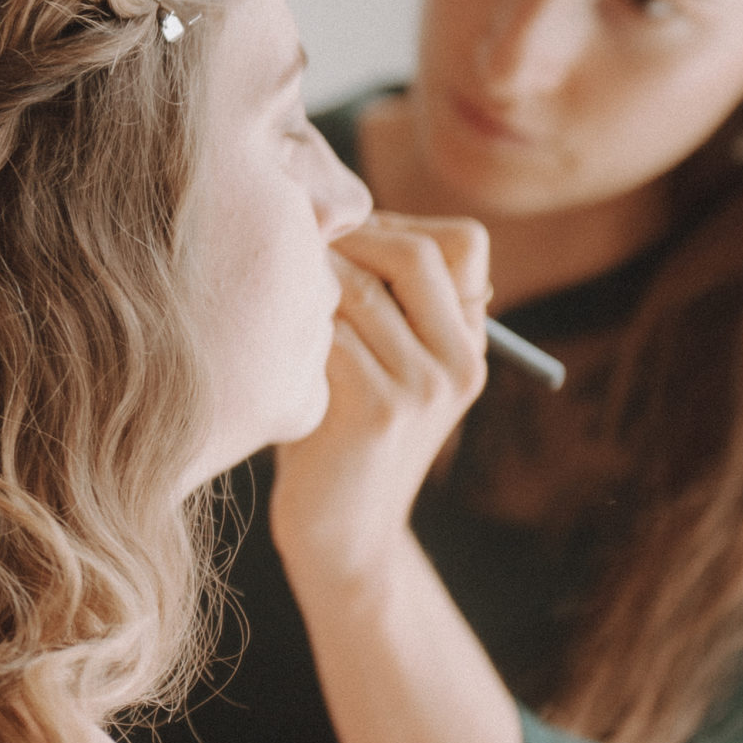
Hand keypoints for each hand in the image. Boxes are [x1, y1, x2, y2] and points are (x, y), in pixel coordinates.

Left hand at [270, 214, 488, 581]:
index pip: (464, 241)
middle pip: (417, 251)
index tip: (348, 245)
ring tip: (276, 301)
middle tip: (302, 260)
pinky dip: (293, 326)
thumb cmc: (338, 433)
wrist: (340, 534)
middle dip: (350, 242)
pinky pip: (329, 330)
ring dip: (309, 281)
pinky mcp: (379, 410)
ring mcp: (424, 387)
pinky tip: (271, 346)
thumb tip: (331, 208)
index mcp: (470, 344)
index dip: (399, 226)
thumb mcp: (381, 362)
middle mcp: (459, 362)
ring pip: (361, 288)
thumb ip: (382, 299)